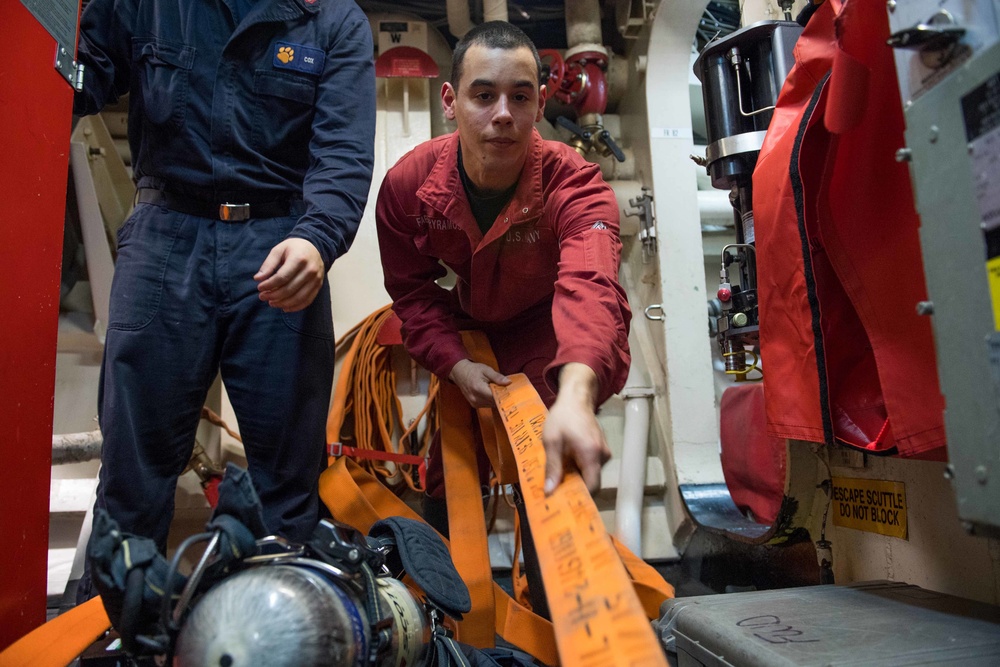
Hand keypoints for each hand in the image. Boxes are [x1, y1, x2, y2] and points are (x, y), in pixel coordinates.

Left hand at [255, 238, 324, 311]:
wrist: (314, 247)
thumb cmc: (293, 248)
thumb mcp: (279, 250)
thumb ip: (268, 264)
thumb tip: (258, 279)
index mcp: (299, 259)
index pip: (282, 277)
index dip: (269, 285)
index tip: (260, 288)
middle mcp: (310, 270)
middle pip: (289, 289)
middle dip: (273, 295)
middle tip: (262, 297)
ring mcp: (316, 279)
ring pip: (298, 298)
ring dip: (283, 303)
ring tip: (271, 303)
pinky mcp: (318, 286)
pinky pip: (307, 301)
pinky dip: (295, 307)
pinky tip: (284, 307)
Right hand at [449, 359, 509, 407]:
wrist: (460, 373)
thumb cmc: (474, 370)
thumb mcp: (486, 370)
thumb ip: (497, 377)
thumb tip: (508, 382)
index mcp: (478, 388)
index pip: (495, 396)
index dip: (504, 395)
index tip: (512, 392)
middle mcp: (475, 398)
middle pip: (494, 402)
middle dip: (502, 397)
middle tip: (508, 390)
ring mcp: (474, 403)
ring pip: (492, 405)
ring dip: (497, 399)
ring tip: (500, 391)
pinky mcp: (474, 405)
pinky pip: (487, 405)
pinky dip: (491, 401)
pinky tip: (493, 394)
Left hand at [542, 363, 609, 494]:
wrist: (576, 398)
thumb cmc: (562, 418)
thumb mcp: (551, 441)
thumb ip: (552, 467)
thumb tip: (549, 491)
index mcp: (591, 454)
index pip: (593, 487)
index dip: (580, 497)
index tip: (564, 502)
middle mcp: (603, 455)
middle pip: (592, 481)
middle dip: (575, 486)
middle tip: (557, 490)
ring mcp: (604, 451)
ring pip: (591, 473)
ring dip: (576, 475)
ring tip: (559, 472)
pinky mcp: (602, 448)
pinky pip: (592, 464)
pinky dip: (580, 466)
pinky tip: (567, 461)